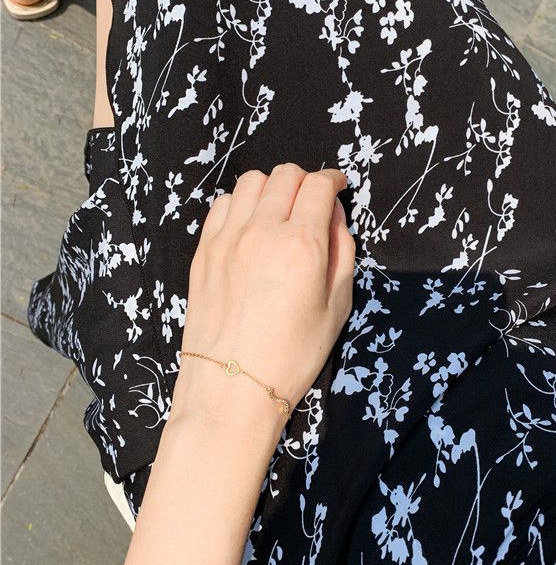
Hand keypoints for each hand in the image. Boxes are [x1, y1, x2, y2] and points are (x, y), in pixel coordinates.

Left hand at [170, 164, 355, 432]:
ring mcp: (227, 238)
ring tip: (280, 210)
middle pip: (285, 175)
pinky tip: (250, 226)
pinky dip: (242, 204)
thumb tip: (334, 214)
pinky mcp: (204, 250)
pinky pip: (223, 204)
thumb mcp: (338, 306)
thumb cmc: (293, 354)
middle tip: (312, 201)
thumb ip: (342, 251)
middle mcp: (262, 231)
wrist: (232, 389)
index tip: (338, 186)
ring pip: (251, 182)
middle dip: (306, 180)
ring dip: (272, 187)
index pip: (319, 186)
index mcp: (302, 245)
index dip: (333, 180)